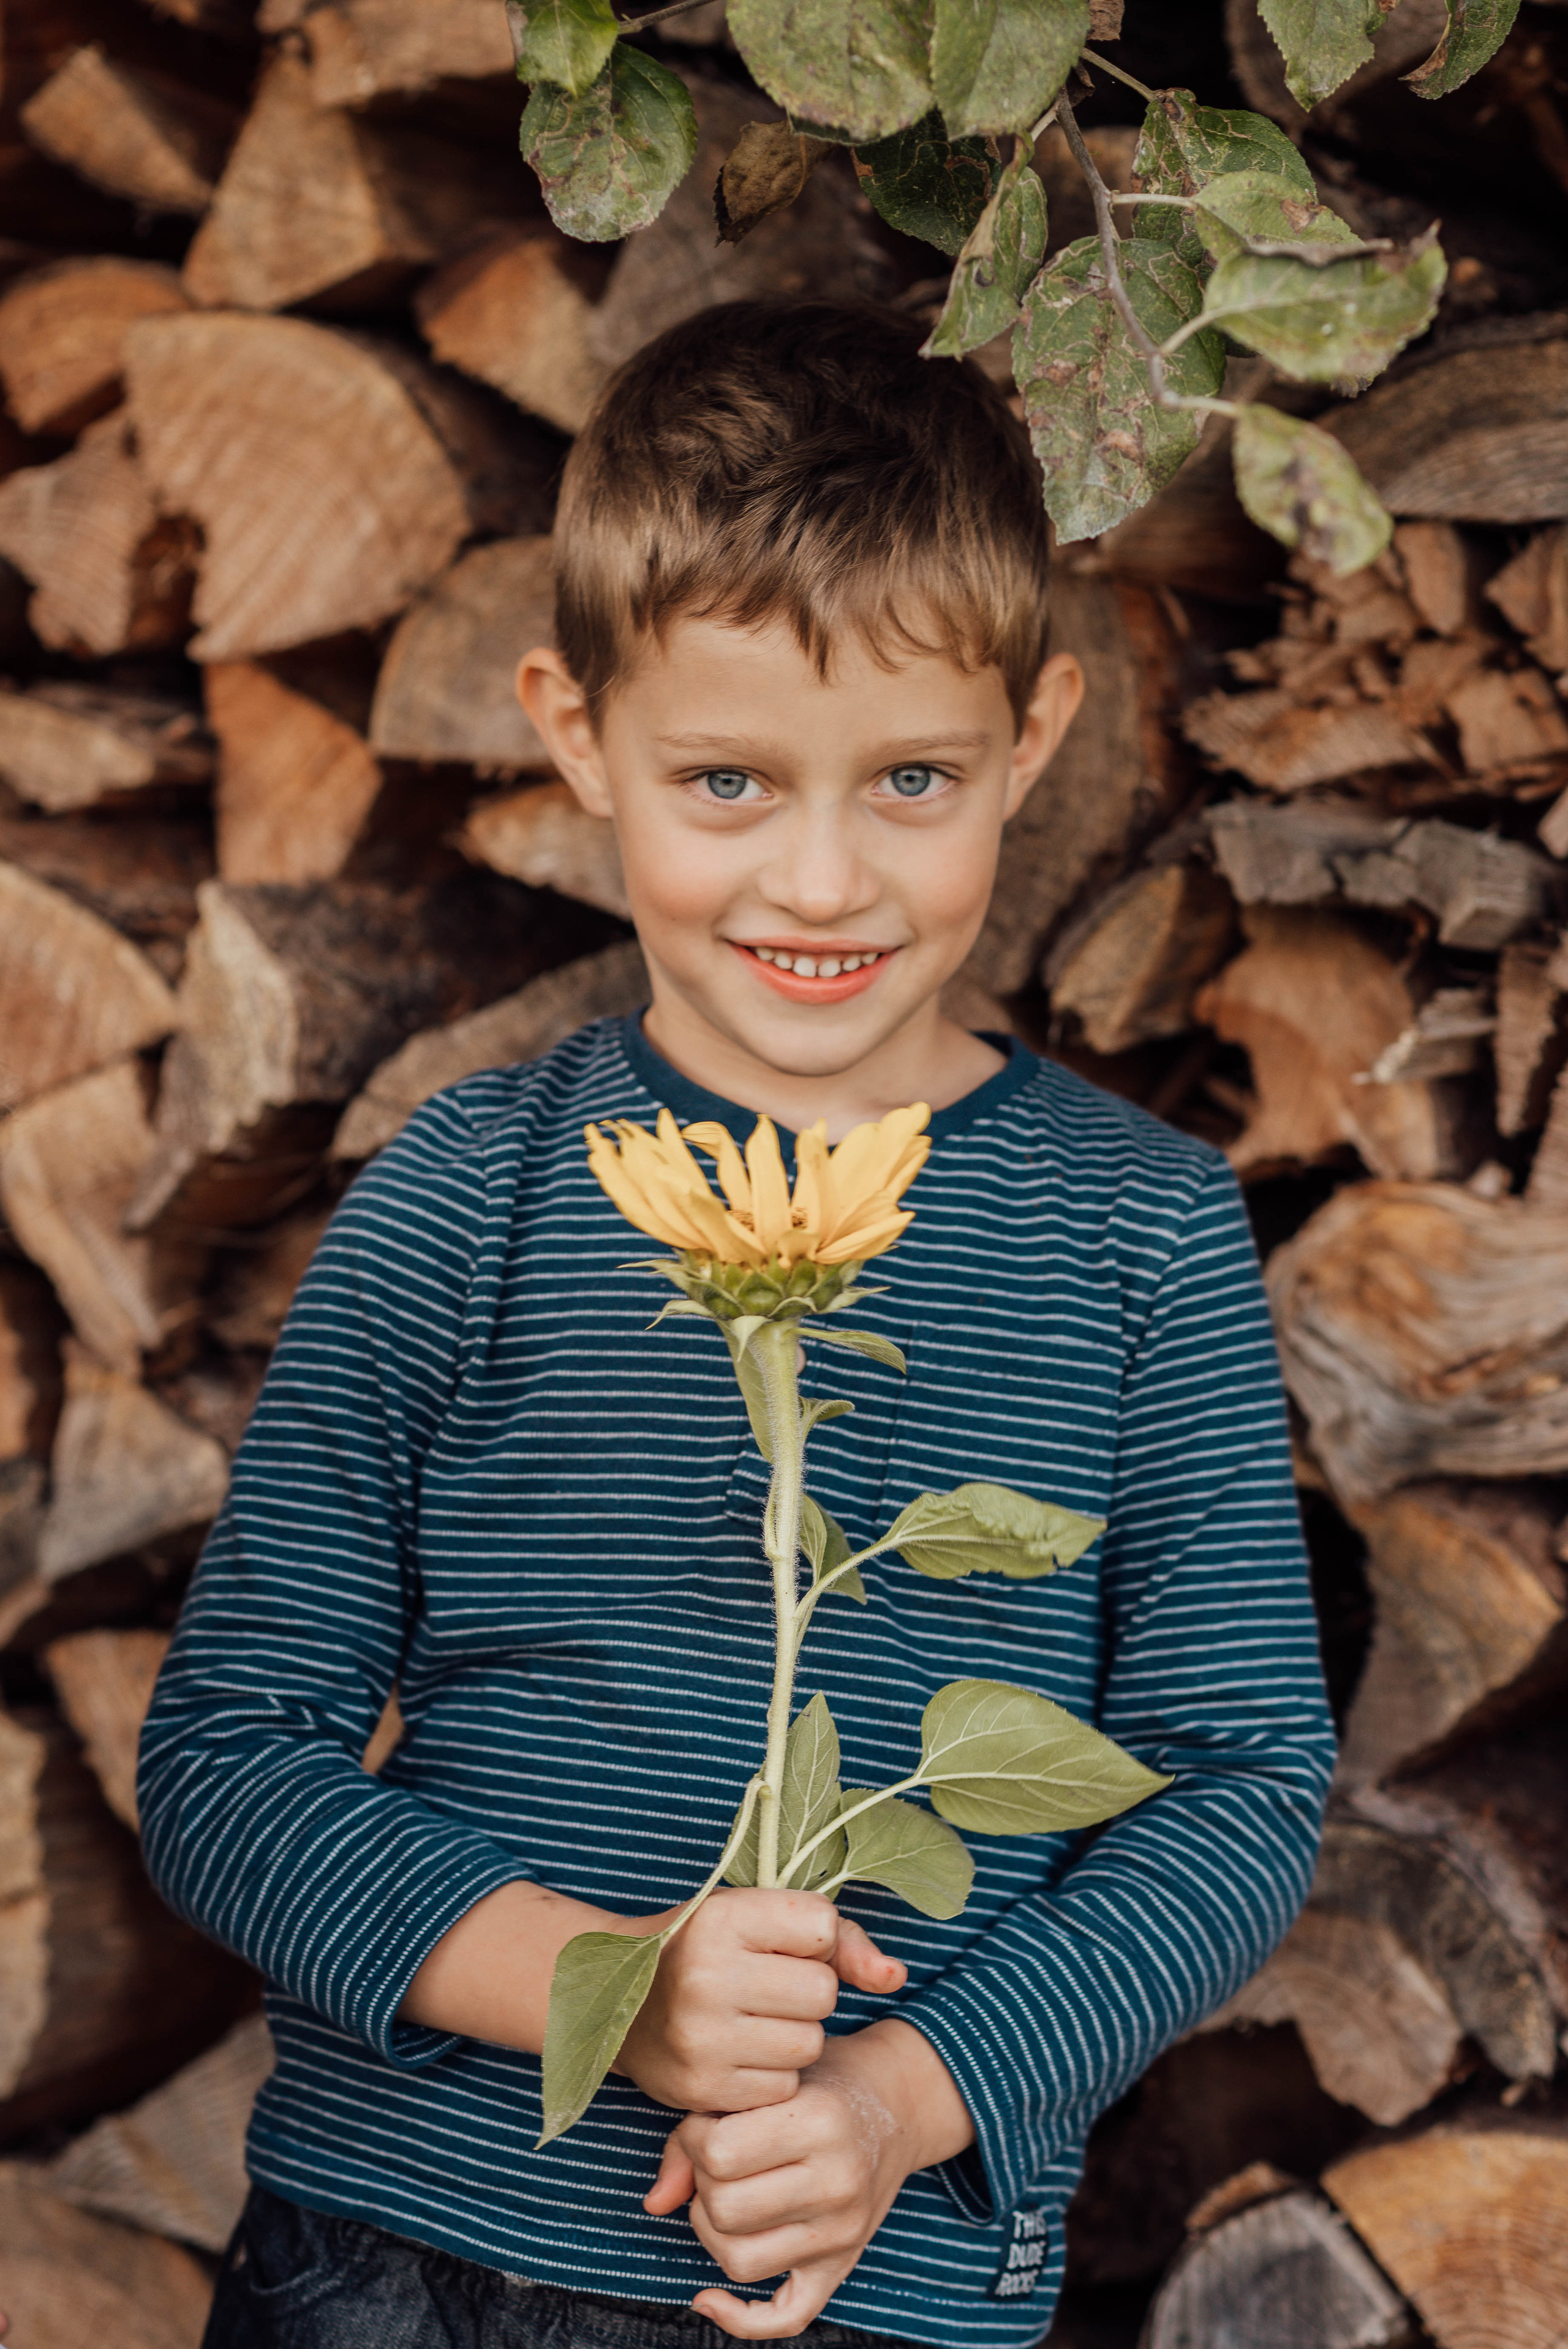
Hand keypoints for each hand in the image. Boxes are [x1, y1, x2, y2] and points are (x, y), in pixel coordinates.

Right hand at [616, 1890, 903, 2114]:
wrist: (624, 2008)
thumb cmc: (709, 1951)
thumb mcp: (760, 1920)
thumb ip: (840, 1942)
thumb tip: (897, 1979)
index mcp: (723, 1917)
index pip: (823, 1928)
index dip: (812, 1942)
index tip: (778, 1945)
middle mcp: (707, 1973)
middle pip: (822, 1994)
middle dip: (807, 1995)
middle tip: (767, 1990)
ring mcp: (701, 2034)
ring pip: (808, 2045)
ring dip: (794, 2038)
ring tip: (754, 2022)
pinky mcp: (701, 2087)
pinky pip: (781, 2088)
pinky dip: (772, 2076)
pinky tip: (742, 2055)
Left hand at [644, 2017, 974, 2339]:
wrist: (895, 2104)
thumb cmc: (818, 2082)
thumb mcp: (766, 2080)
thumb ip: (697, 2129)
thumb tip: (654, 2203)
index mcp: (819, 2121)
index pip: (718, 2153)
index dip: (697, 2138)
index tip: (712, 2123)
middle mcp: (837, 2181)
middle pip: (724, 2210)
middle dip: (704, 2183)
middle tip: (719, 2158)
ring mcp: (842, 2232)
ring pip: (739, 2261)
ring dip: (712, 2232)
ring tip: (725, 2197)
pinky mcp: (842, 2265)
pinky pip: (785, 2317)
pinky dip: (739, 2319)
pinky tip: (706, 2296)